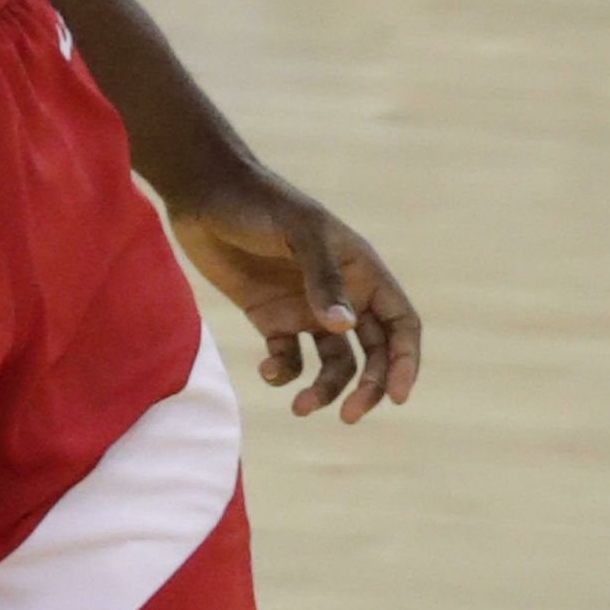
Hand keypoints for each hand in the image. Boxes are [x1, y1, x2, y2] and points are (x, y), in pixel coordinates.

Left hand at [167, 167, 420, 424]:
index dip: (405, 361)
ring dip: (325, 390)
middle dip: (368, 387)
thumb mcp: (298, 232)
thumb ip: (323, 278)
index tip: (397, 396)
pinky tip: (268, 370)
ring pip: (333, 365)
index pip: (400, 324)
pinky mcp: (270, 318)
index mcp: (361, 270)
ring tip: (300, 406)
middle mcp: (341, 294)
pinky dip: (283, 373)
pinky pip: (289, 359)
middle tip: (350, 416)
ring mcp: (306, 308)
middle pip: (373, 354)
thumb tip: (345, 328)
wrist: (203, 194)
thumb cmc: (259, 203)